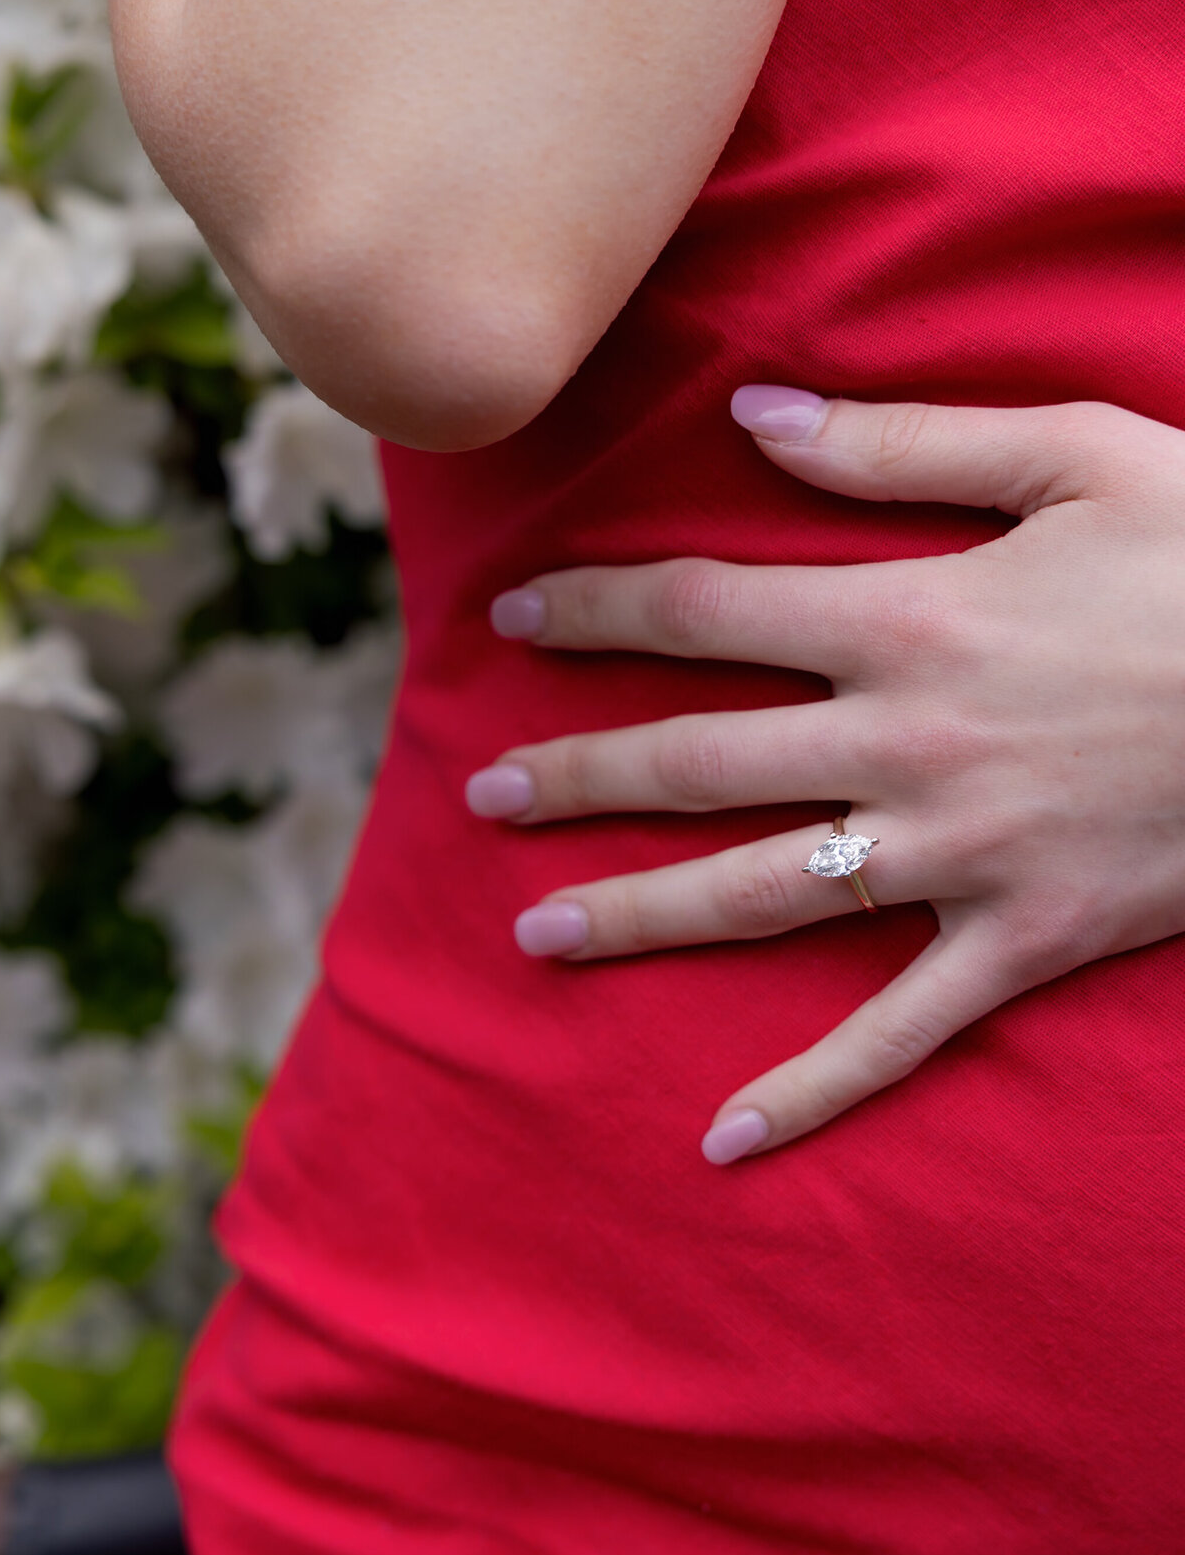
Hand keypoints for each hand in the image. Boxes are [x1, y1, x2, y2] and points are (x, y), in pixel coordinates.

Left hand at [465, 389, 1184, 1162]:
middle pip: (698, 760)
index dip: (596, 609)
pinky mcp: (1022, 942)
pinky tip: (724, 1138)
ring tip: (537, 935)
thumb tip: (755, 416)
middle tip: (480, 799)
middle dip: (577, 775)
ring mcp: (958, 856)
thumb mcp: (1073, 456)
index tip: (511, 616)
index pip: (704, 610)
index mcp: (909, 618)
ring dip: (640, 915)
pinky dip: (813, 1088)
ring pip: (762, 895)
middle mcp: (904, 744)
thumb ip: (902, 443)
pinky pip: (899, 1032)